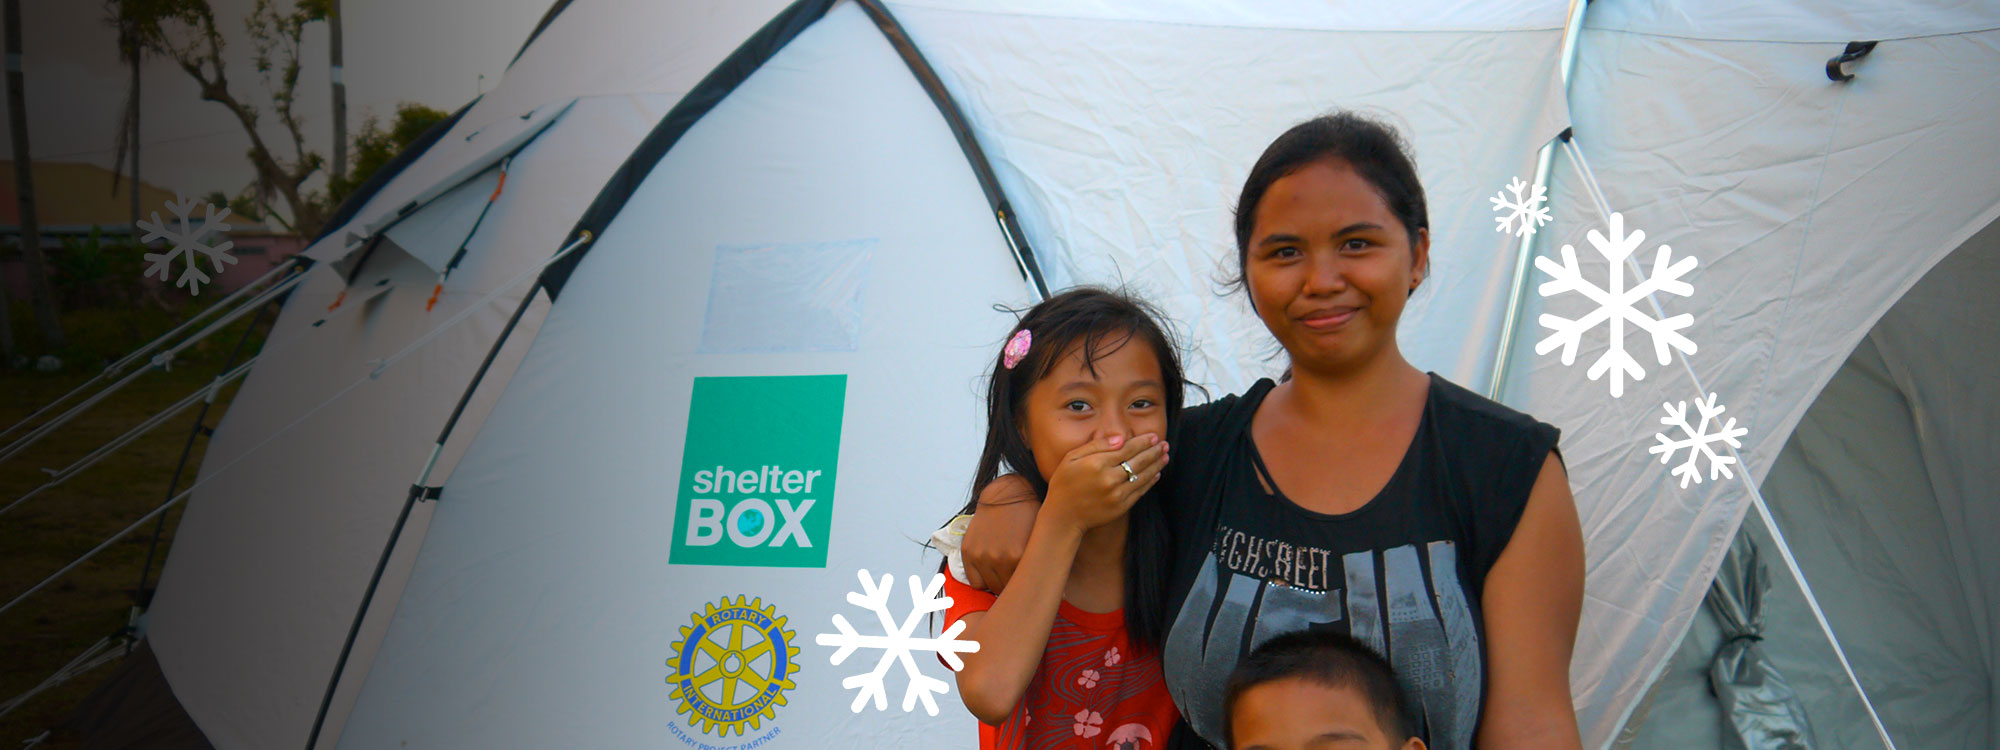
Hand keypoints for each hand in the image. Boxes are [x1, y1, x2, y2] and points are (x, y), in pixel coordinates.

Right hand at [963, 475, 1038, 591]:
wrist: (1009, 492)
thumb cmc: (1033, 517)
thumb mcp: (1044, 539)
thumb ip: (1048, 567)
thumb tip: (1062, 597)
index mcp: (1020, 556)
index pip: (1024, 590)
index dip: (1030, 590)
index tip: (1033, 587)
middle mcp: (999, 557)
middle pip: (1007, 591)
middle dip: (1014, 587)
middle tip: (1020, 578)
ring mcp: (982, 554)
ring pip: (991, 588)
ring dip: (999, 583)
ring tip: (1007, 570)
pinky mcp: (968, 551)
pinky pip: (975, 582)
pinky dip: (982, 579)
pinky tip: (992, 567)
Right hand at [1041, 433, 1167, 532]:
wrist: (1063, 516)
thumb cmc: (1064, 484)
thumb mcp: (1071, 458)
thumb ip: (1096, 446)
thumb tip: (1120, 439)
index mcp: (1097, 464)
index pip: (1127, 449)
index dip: (1143, 442)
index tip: (1154, 436)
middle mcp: (1109, 478)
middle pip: (1139, 461)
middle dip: (1154, 451)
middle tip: (1165, 444)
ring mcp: (1117, 494)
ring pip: (1143, 476)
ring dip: (1157, 465)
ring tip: (1165, 456)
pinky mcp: (1121, 507)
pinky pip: (1140, 491)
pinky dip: (1150, 481)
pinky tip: (1156, 473)